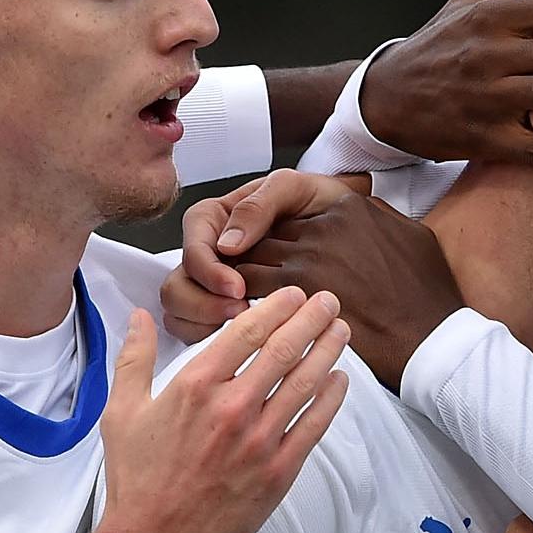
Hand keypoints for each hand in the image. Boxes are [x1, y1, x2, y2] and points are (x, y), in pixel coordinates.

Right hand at [45, 293, 348, 532]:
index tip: (294, 295)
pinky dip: (330, 399)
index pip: (247, 332)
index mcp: (194, 386)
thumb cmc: (136, 478)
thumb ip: (134, 358)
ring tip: (341, 332)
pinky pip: (313, 426)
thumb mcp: (122, 412)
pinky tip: (339, 381)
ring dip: (327, 352)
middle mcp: (232, 407)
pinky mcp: (279, 471)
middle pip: (283, 349)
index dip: (277, 308)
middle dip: (311, 319)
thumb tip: (141, 316)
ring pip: (304, 383)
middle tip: (329, 302)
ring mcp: (260, 440)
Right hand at [170, 169, 371, 333]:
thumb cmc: (322, 206)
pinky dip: (214, 341)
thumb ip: (259, 204)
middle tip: (240, 312)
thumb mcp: (295, 189)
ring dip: (206, 324)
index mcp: (216, 221)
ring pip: (181, 314)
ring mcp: (213, 287)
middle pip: (177, 286)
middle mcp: (210, 256)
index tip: (238, 288)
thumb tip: (227, 243)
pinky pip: (198, 333)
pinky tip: (249, 342)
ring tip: (247, 329)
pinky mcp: (224, 314)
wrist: (356, 233)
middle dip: (203, 304)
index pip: (192, 248)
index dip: (208, 271)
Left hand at [236, 190, 460, 388]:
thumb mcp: (410, 236)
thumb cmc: (425, 294)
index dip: (272, 224)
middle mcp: (327, 223)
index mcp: (349, 205)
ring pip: (254, 254)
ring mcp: (313, 253)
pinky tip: (241, 312)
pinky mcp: (301, 288)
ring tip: (233, 295)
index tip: (265, 243)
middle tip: (240, 274)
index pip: (290, 201)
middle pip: (269, 229)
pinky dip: (241, 297)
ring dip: (241, 275)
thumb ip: (378, 218)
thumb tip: (365, 212)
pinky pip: (252, 285)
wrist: (429, 336)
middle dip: (254, 252)